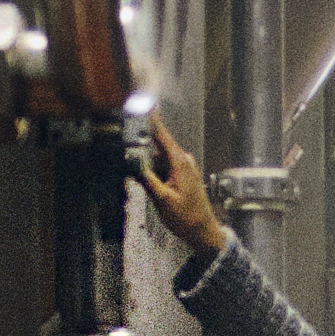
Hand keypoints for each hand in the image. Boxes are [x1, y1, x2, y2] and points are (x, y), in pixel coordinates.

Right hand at [129, 116, 229, 260]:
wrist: (202, 231)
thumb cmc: (186, 217)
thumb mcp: (162, 199)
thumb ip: (147, 178)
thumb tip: (132, 162)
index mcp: (180, 162)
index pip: (162, 136)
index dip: (152, 120)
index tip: (144, 104)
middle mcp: (182, 161)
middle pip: (155, 148)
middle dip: (141, 154)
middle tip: (131, 166)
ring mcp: (182, 168)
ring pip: (157, 160)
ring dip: (147, 169)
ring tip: (150, 188)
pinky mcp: (180, 175)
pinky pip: (162, 169)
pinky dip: (153, 174)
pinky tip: (152, 188)